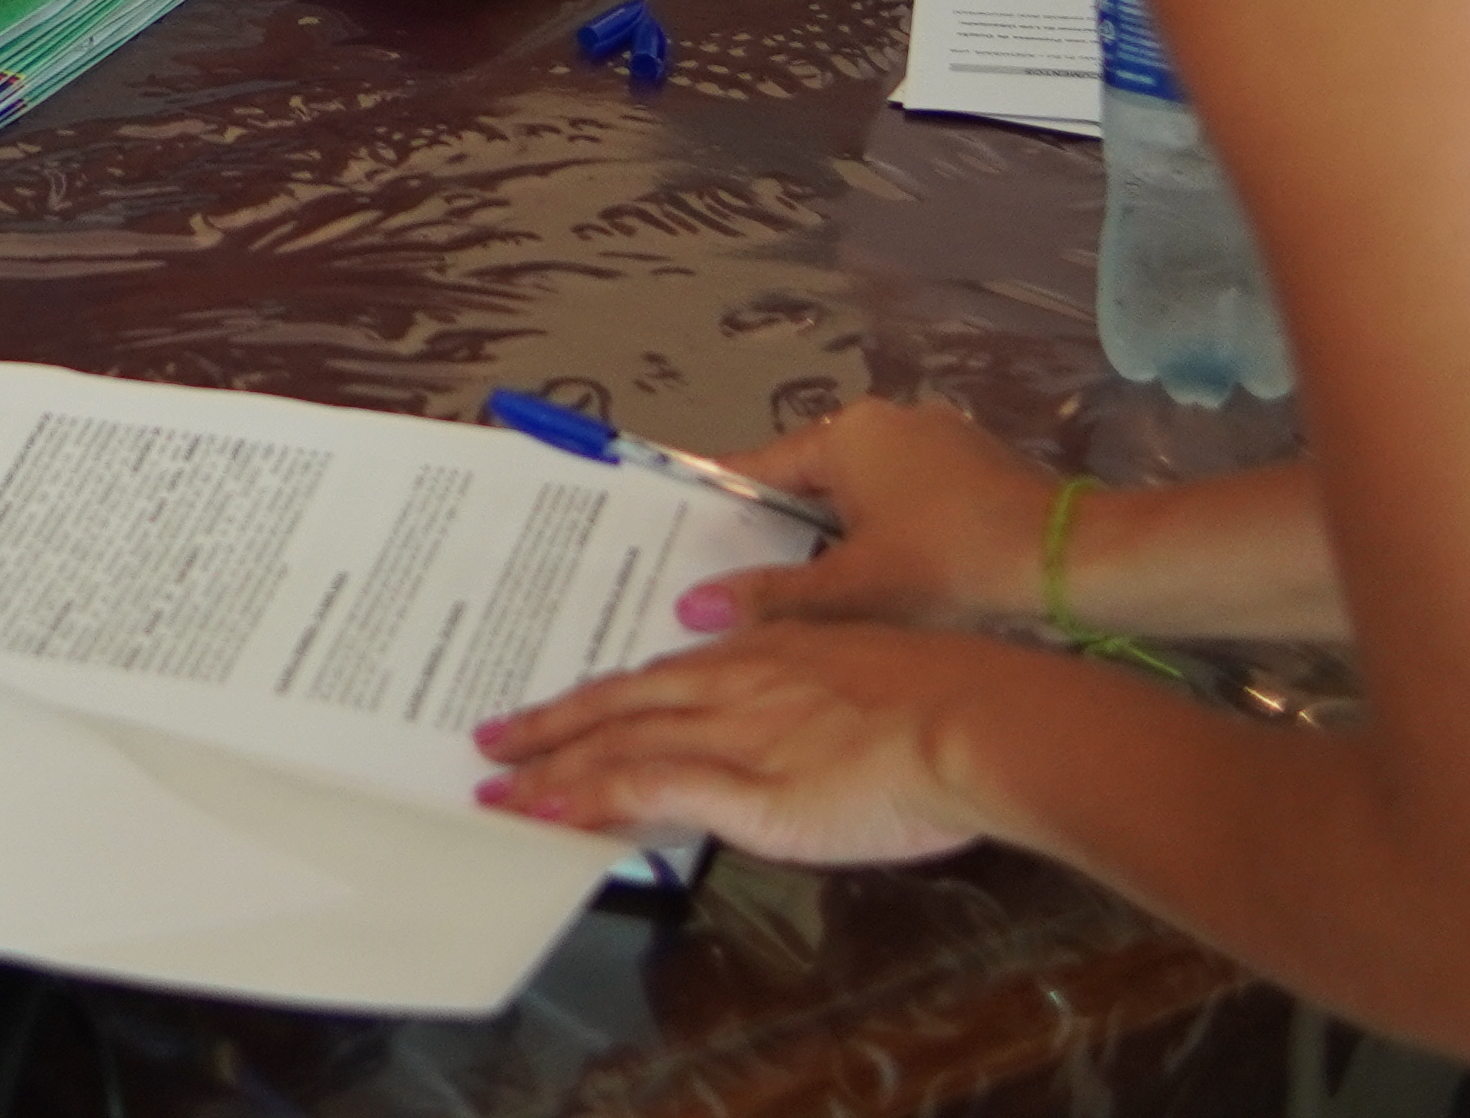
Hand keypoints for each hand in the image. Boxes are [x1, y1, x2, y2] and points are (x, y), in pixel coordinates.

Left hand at [476, 620, 1009, 868]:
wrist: (976, 716)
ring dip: (551, 768)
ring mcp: (733, 731)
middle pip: (620, 702)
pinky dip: (592, 798)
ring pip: (616, 742)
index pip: (662, 676)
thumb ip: (811, 697)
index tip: (566, 708)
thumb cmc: (946, 700)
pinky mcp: (744, 785)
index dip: (607, 697)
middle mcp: (733, 683)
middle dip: (552, 726)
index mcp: (765, 654)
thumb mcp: (863, 676)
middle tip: (493, 742)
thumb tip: (791, 729)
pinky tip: (550, 815)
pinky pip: (646, 785)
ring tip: (497, 791)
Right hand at [670, 401, 1060, 636]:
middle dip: (782, 530)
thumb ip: (773, 598)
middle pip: (811, 480)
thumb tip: (690, 606)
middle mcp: (888, 420)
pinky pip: (906, 500)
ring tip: (812, 593)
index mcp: (847, 433)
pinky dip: (886, 535)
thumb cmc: (952, 566)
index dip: (722, 506)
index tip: (685, 539)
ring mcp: (938, 441)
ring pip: (862, 493)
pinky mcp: (976, 470)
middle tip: (744, 583)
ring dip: (838, 536)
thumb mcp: (855, 590)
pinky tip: (885, 584)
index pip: (759, 466)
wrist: (1071, 562)